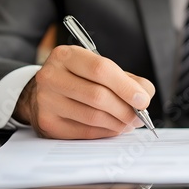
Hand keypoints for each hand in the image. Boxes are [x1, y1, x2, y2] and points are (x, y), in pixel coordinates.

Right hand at [14, 45, 155, 138]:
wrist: (42, 93)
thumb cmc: (77, 79)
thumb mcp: (99, 69)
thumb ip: (126, 79)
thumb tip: (145, 95)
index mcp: (66, 55)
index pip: (101, 69)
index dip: (126, 87)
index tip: (143, 100)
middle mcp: (51, 76)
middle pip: (98, 96)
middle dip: (125, 109)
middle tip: (139, 117)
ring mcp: (46, 101)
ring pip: (93, 117)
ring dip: (118, 123)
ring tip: (129, 123)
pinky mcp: (48, 123)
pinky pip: (85, 132)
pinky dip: (105, 132)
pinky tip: (113, 128)